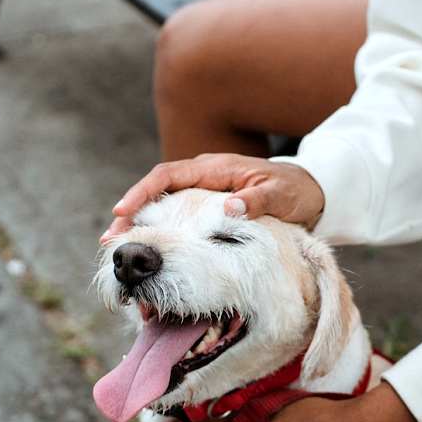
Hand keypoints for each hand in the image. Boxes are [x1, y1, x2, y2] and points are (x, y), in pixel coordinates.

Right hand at [102, 154, 324, 242]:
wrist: (309, 192)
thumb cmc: (294, 191)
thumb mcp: (280, 195)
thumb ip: (257, 201)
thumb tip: (230, 207)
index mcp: (215, 168)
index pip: (168, 175)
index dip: (143, 192)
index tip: (123, 211)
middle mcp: (203, 176)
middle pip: (157, 191)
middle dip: (132, 212)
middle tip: (111, 239)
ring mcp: (203, 192)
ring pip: (164, 206)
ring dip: (143, 225)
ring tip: (121, 248)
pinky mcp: (208, 208)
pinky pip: (178, 218)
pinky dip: (162, 233)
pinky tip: (152, 252)